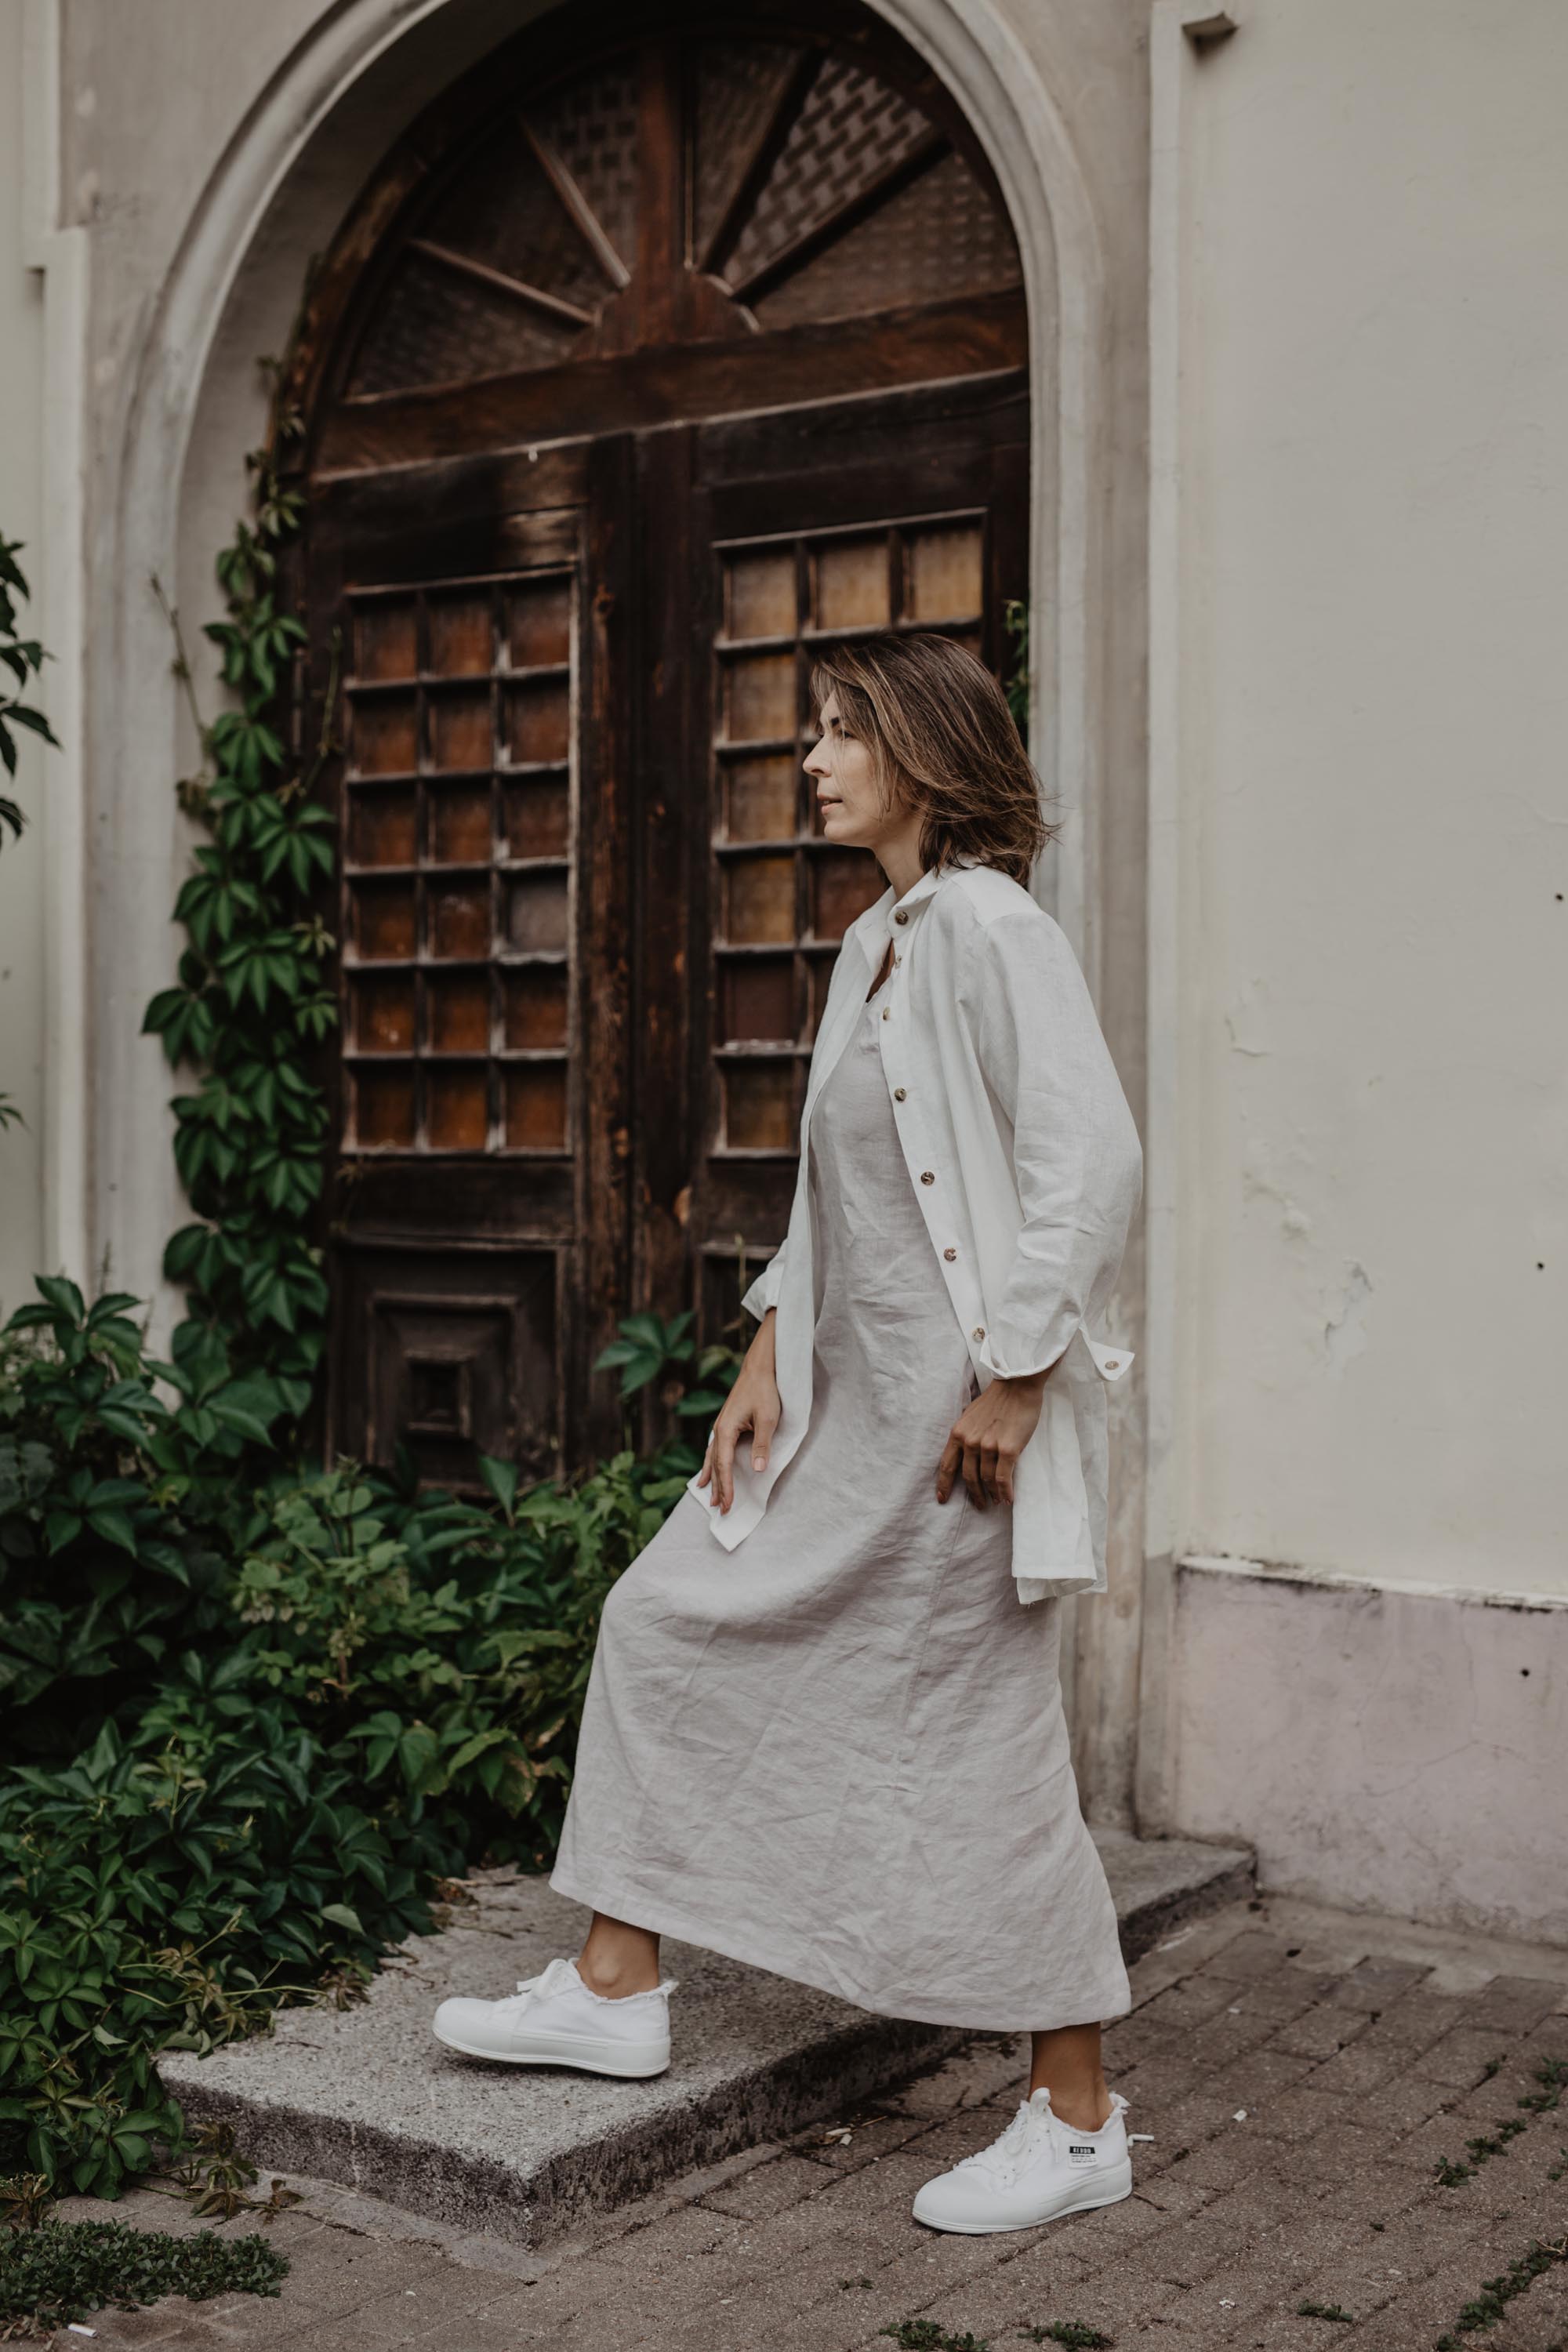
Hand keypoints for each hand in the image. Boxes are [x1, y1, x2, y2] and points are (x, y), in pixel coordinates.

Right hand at [696, 1311, 780, 1514]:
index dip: (726, 1487)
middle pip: (715, 1465)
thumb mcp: (768, 1419)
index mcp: (726, 1431)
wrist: (758, 1368)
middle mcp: (719, 1430)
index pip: (724, 1466)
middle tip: (718, 1508)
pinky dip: (710, 1462)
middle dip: (717, 1487)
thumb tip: (758, 1470)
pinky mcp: (726, 1423)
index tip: (727, 1505)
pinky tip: (707, 1468)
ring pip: (711, 1457)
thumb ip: (762, 1444)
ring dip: (710, 1477)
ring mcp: (721, 1426)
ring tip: (705, 1493)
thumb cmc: (764, 1391)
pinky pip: (714, 1448)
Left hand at [936, 1369, 1047, 1509]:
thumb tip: (963, 1452)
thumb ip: (965, 1434)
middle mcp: (970, 1441)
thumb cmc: (996, 1400)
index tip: (942, 1499)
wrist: (1017, 1386)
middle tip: (980, 1505)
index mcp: (958, 1433)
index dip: (944, 1485)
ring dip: (992, 1494)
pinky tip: (1008, 1500)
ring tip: (997, 1501)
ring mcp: (988, 1446)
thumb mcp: (970, 1416)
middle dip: (974, 1494)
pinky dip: (1005, 1492)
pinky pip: (1003, 1479)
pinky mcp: (1008, 1450)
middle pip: (968, 1477)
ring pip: (987, 1480)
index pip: (947, 1465)